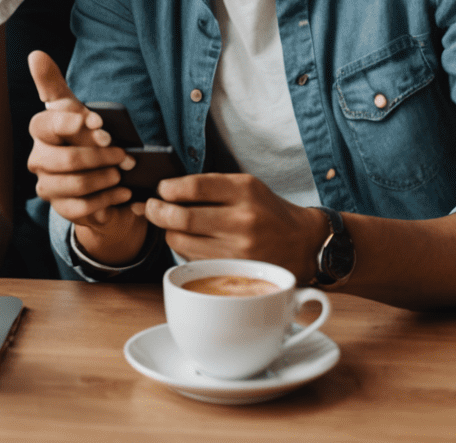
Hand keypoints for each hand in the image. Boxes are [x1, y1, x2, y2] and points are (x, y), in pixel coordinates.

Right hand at [26, 50, 147, 266]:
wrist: (96, 177)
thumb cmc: (83, 136)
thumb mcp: (74, 109)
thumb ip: (54, 84)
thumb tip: (35, 54)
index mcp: (40, 131)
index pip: (46, 125)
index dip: (73, 125)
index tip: (100, 124)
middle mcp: (37, 159)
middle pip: (67, 160)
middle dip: (100, 157)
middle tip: (124, 155)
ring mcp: (47, 186)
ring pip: (77, 185)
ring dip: (106, 179)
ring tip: (123, 173)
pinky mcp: (61, 209)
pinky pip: (83, 208)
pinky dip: (108, 200)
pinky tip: (123, 192)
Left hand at [143, 173, 326, 277]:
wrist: (303, 244)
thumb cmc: (268, 211)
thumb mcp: (246, 185)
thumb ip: (211, 186)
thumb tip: (168, 190)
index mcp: (244, 191)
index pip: (194, 187)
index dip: (169, 188)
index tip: (161, 189)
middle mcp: (242, 220)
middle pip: (183, 218)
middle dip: (158, 212)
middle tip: (151, 207)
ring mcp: (239, 249)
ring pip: (184, 242)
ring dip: (169, 232)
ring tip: (169, 224)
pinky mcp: (237, 271)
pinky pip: (196, 260)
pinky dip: (185, 249)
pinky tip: (188, 240)